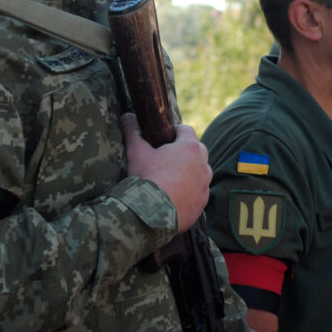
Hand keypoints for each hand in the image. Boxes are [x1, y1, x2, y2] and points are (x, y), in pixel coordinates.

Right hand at [122, 113, 211, 232]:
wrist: (151, 215)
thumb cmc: (146, 178)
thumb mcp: (136, 152)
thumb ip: (132, 131)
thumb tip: (127, 116)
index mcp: (189, 147)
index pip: (186, 130)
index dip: (175, 131)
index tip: (164, 137)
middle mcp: (203, 164)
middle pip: (198, 150)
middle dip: (185, 151)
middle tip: (167, 158)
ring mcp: (204, 185)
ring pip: (200, 172)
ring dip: (190, 172)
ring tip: (171, 178)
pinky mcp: (202, 203)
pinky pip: (199, 193)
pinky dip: (190, 192)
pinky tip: (174, 196)